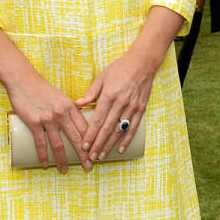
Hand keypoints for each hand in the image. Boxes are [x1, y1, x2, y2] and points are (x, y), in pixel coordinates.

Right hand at [7, 72, 92, 172]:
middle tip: (89, 166)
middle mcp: (62, 114)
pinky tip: (45, 164)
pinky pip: (40, 143)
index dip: (92, 142)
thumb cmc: (42, 89)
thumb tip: (76, 125)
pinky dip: (43, 155)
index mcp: (71, 107)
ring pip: (59, 144)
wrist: (23, 80)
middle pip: (76, 138)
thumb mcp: (61, 97)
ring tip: (64, 170)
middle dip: (84, 155)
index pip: (85, 128)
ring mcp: (48, 119)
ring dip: (62, 160)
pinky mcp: (34, 122)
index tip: (96, 153)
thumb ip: (69, 110)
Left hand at [76, 46, 158, 160]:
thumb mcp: (102, 77)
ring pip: (119, 131)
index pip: (98, 120)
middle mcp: (121, 103)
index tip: (83, 146)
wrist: (142, 63)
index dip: (90, 135)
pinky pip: (133, 128)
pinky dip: (126, 140)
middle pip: (107, 129)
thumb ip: (90, 93)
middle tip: (91, 157)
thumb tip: (77, 104)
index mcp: (109, 95)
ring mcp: (132, 107)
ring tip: (102, 156)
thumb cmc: (119, 68)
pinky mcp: (141, 109)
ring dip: (110, 145)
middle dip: (98, 144)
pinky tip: (120, 149)